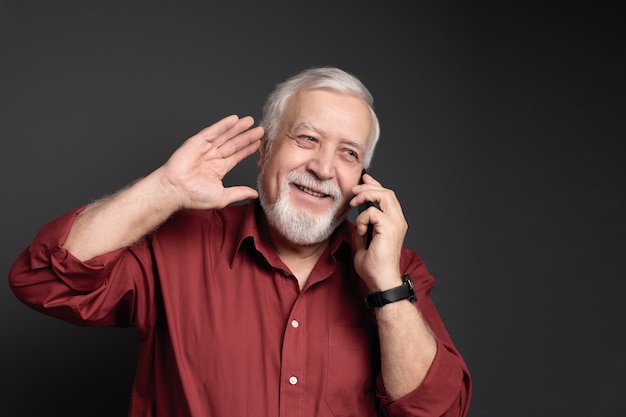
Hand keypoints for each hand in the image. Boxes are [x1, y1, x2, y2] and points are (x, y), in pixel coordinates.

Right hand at [156, 115, 263, 209]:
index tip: (258, 142)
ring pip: (225, 135)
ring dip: (237, 128)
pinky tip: (234, 119)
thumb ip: (239, 193)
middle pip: (233, 144)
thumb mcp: (223, 196)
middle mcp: (212, 157)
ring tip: (250, 121)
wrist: (175, 190)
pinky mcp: (197, 142)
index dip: (248, 149)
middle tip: (260, 130)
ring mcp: (204, 149)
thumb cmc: (193, 196)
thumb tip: (254, 194)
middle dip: (246, 136)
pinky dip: (223, 125)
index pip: (236, 156)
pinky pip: (213, 131)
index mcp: (218, 169)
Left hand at [351, 173, 407, 290]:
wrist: (381, 281)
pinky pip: (373, 212)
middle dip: (369, 186)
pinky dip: (363, 219)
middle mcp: (398, 221)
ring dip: (365, 196)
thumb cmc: (373, 266)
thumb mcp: (365, 242)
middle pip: (387, 192)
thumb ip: (364, 228)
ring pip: (384, 195)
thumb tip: (358, 216)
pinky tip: (361, 231)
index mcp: (394, 223)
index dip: (375, 185)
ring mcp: (396, 224)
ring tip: (353, 204)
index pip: (387, 197)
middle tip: (353, 190)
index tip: (363, 180)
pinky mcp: (389, 228)